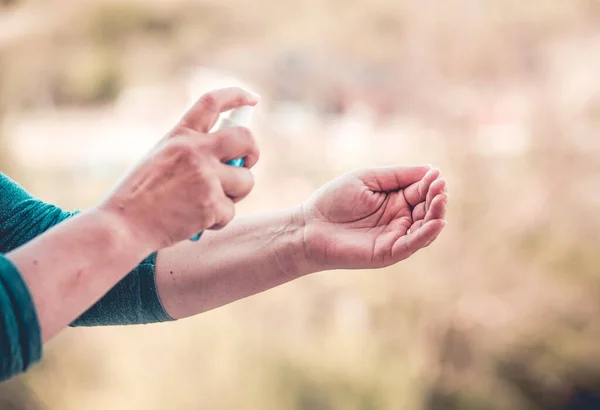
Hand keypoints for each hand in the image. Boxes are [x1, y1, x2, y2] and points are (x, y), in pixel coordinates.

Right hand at [98, 87, 259, 250]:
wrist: (122, 226)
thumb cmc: (138, 196)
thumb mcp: (158, 158)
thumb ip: (191, 152)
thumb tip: (232, 159)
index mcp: (179, 135)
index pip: (212, 102)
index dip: (237, 96)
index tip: (252, 100)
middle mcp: (195, 150)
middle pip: (245, 138)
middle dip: (253, 152)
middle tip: (245, 165)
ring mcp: (205, 177)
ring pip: (246, 180)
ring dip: (236, 194)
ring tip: (210, 203)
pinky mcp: (211, 204)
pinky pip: (231, 211)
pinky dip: (218, 220)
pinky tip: (196, 222)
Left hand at [301, 165, 446, 269]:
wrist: (310, 225)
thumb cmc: (334, 199)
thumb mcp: (368, 178)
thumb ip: (398, 175)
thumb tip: (431, 170)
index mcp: (394, 200)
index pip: (421, 191)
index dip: (430, 184)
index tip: (437, 175)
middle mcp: (398, 219)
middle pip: (427, 209)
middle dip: (436, 198)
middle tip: (441, 187)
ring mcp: (395, 236)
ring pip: (425, 227)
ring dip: (436, 214)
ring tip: (440, 199)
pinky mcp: (388, 252)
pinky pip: (412, 244)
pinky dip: (426, 235)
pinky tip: (436, 222)